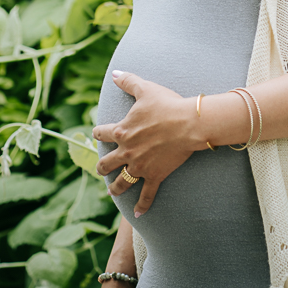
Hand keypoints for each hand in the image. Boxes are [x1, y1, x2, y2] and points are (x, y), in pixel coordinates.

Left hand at [93, 70, 203, 216]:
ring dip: (115, 187)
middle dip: (102, 166)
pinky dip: (142, 206)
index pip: (101, 134)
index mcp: (122, 131)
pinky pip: (146, 195)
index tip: (98, 135)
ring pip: (121, 182)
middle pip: (106, 163)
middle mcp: (126, 151)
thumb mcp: (145, 89)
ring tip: (112, 190)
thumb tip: (114, 73)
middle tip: (102, 168)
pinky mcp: (155, 176)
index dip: (99, 134)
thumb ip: (128, 81)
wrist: (188, 123)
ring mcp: (140, 166)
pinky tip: (138, 213)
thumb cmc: (167, 104)